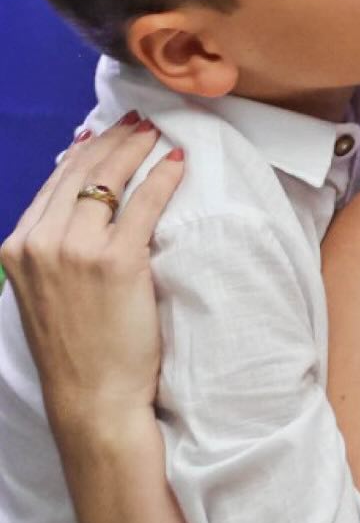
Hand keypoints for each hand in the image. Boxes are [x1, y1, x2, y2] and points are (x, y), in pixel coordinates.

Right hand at [0, 116, 184, 433]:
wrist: (91, 399)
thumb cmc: (76, 350)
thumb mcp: (46, 291)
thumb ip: (54, 248)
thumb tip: (79, 205)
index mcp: (18, 248)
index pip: (55, 182)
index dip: (85, 151)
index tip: (107, 132)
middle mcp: (40, 242)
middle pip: (81, 172)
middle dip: (114, 140)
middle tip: (140, 123)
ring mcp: (76, 250)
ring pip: (110, 180)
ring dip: (137, 149)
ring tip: (159, 135)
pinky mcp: (116, 261)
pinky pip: (144, 204)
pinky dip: (163, 178)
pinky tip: (177, 164)